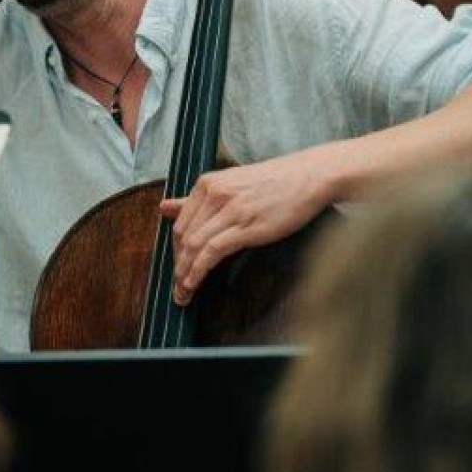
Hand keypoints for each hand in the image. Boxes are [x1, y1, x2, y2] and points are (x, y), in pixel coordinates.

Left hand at [158, 153, 333, 304]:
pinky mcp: (246, 226)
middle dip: (177, 265)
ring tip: (182, 294)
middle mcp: (213, 194)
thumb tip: (163, 207)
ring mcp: (229, 209)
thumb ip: (195, 200)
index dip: (175, 251)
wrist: (308, 177)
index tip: (177, 269)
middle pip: (182, 236)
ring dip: (184, 274)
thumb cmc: (273, 183)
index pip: (179, 223)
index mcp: (206, 184)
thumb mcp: (230, 185)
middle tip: (176, 288)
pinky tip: (194, 284)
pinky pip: (212, 251)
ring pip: (194, 245)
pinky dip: (198, 270)